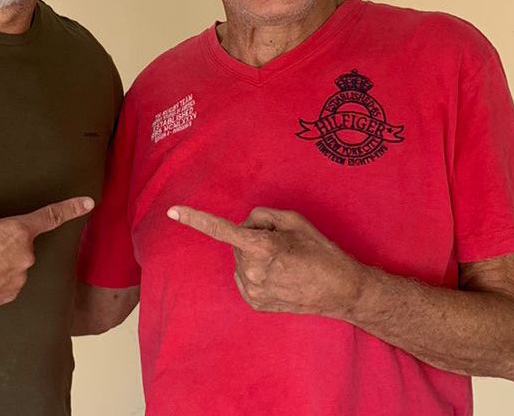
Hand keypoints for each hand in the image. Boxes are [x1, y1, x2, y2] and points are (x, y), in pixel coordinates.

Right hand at [0, 196, 93, 315]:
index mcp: (18, 232)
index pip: (51, 216)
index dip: (72, 208)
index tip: (88, 203)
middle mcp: (24, 257)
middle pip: (22, 246)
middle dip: (5, 246)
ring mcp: (17, 280)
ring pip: (14, 267)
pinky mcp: (6, 298)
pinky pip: (5, 285)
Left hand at [168, 205, 365, 317]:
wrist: (341, 290)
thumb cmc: (321, 251)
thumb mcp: (295, 221)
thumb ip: (262, 216)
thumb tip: (245, 224)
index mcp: (261, 247)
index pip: (221, 230)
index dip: (195, 219)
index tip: (172, 211)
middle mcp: (251, 271)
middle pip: (237, 242)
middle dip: (252, 237)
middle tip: (282, 244)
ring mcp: (252, 290)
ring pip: (240, 260)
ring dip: (255, 256)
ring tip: (285, 262)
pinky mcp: (254, 303)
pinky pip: (244, 278)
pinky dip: (256, 272)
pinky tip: (279, 276)